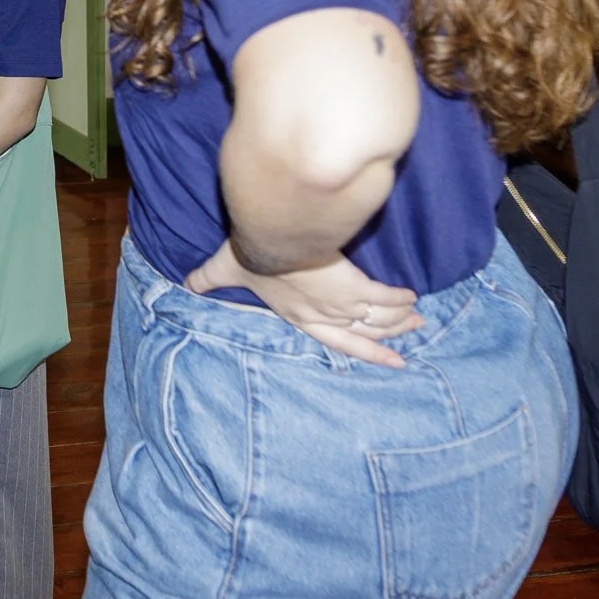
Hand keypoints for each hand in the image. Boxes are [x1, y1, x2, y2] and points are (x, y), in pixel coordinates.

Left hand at [185, 241, 421, 368]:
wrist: (268, 240)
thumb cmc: (247, 255)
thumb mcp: (222, 269)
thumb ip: (205, 279)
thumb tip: (182, 282)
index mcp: (298, 317)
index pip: (335, 341)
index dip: (361, 352)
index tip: (384, 359)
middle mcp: (323, 316)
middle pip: (364, 334)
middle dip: (390, 339)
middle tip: (411, 341)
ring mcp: (341, 304)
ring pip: (378, 318)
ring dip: (399, 319)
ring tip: (417, 317)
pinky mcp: (353, 285)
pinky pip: (383, 298)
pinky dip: (398, 299)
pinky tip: (411, 297)